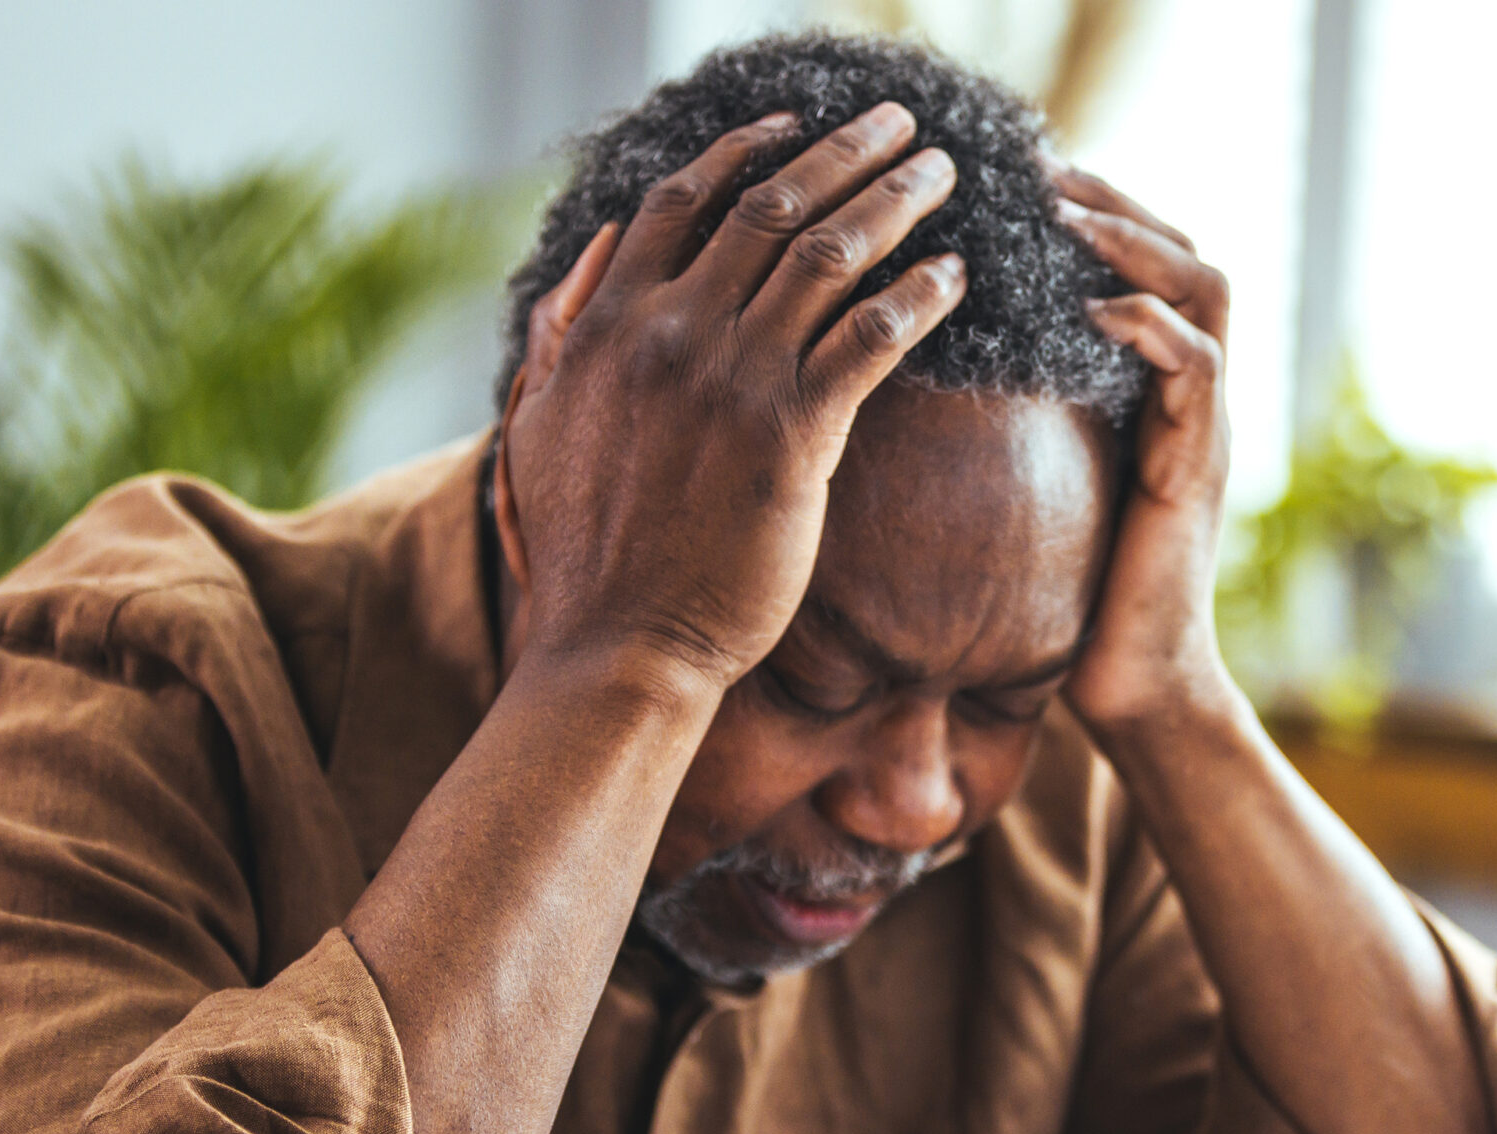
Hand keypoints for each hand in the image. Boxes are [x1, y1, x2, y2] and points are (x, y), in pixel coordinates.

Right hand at [494, 104, 969, 692]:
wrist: (617, 644)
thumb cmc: (584, 553)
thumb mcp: (542, 424)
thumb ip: (562, 332)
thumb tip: (596, 253)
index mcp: (608, 323)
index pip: (685, 200)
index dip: (747, 151)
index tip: (796, 127)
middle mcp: (670, 332)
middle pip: (772, 207)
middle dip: (846, 155)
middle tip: (901, 126)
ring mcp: (733, 379)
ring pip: (830, 256)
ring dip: (896, 202)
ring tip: (941, 174)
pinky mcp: (792, 435)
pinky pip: (871, 339)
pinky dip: (919, 294)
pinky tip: (953, 275)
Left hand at [1051, 164, 1240, 736]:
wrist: (1130, 689)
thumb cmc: (1077, 603)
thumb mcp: (1041, 488)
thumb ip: (1021, 426)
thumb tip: (931, 379)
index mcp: (1154, 396)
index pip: (1149, 270)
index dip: (1098, 216)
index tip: (1027, 183)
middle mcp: (1192, 399)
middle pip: (1187, 256)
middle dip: (1119, 203)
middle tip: (1046, 171)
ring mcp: (1205, 428)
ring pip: (1206, 289)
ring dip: (1136, 242)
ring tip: (1068, 216)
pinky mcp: (1200, 466)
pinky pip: (1196, 365)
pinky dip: (1147, 324)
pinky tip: (1090, 308)